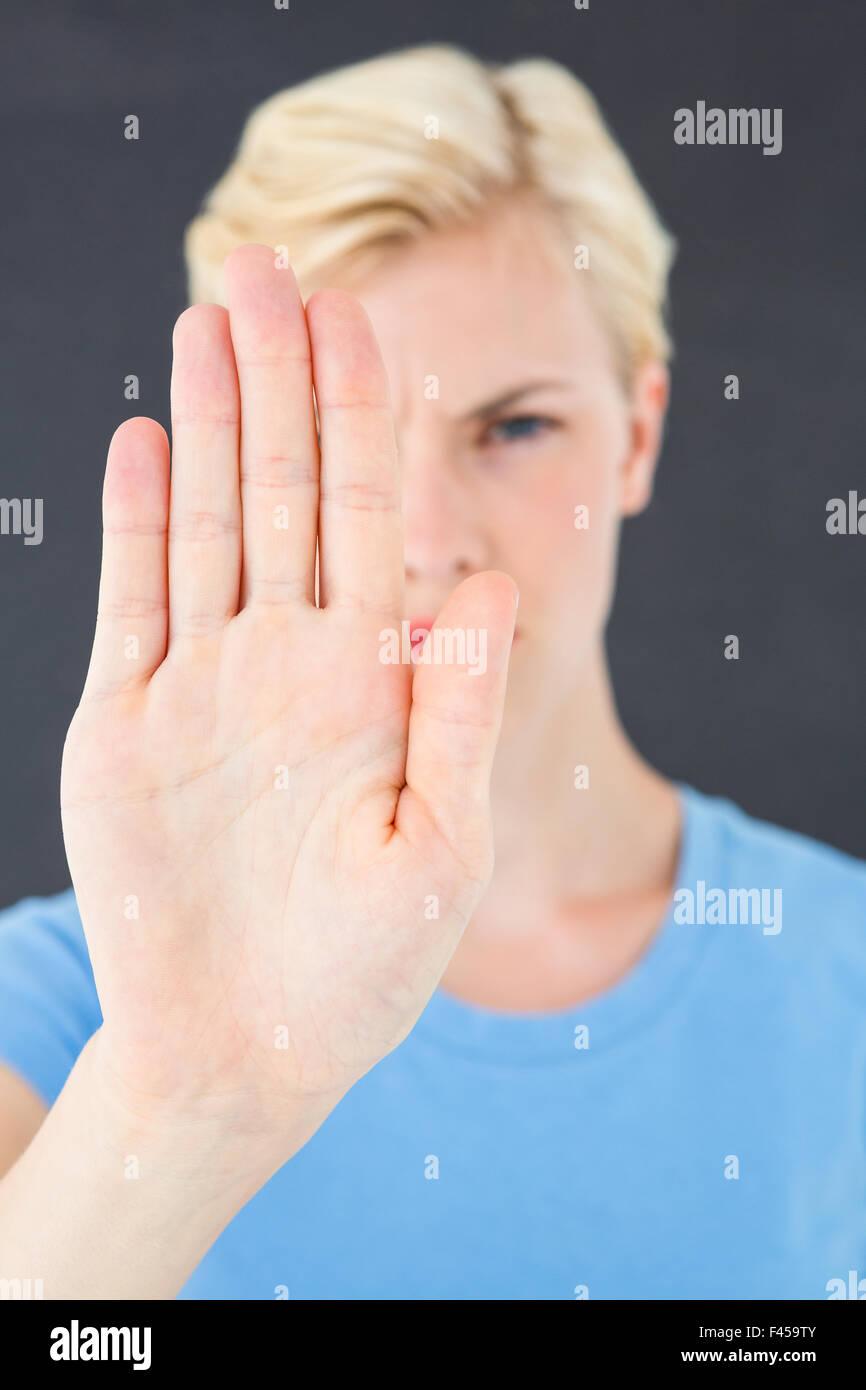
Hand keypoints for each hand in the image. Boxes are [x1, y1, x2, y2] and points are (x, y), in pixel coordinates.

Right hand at [60, 244, 516, 1154]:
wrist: (245, 1051)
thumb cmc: (363, 972)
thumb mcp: (439, 844)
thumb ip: (459, 710)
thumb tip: (485, 584)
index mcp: (371, 679)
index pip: (366, 515)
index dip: (359, 414)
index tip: (353, 314)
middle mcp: (287, 661)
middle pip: (282, 490)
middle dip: (276, 379)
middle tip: (263, 266)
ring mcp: (203, 684)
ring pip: (206, 521)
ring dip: (206, 421)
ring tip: (205, 320)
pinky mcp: (125, 723)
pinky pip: (131, 600)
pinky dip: (136, 521)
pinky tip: (144, 438)